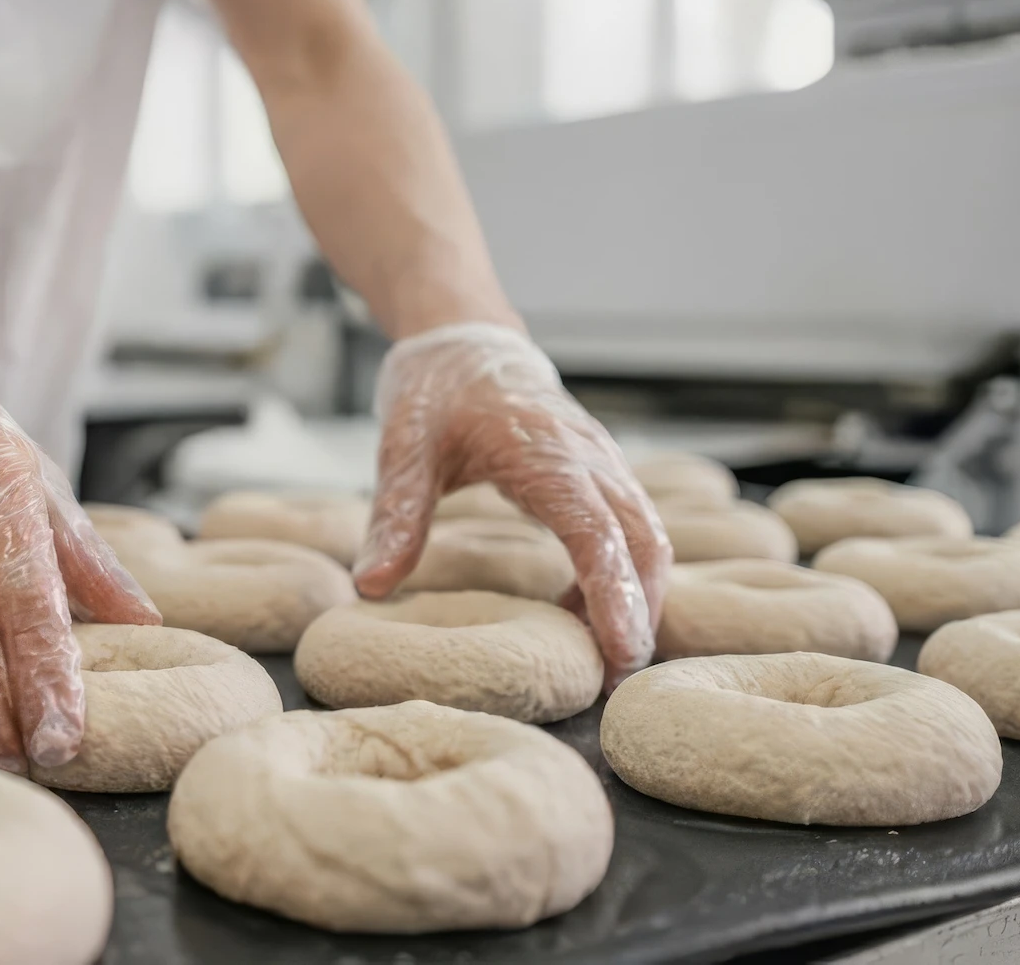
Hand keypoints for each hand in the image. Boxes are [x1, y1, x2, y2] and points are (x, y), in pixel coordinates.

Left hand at [353, 323, 669, 687]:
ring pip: (647, 539)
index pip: (597, 532)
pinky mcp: (600, 474)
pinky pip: (630, 531)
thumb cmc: (437, 390)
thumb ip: (394, 515)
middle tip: (615, 680)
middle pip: (644, 543)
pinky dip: (621, 575)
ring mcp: (602, 465)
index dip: (612, 594)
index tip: (620, 651)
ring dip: (637, 597)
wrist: (464, 340)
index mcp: (547, 454)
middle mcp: (590, 459)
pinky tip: (578, 609)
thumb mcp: (403, 447)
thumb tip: (371, 586)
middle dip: (640, 612)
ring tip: (603, 660)